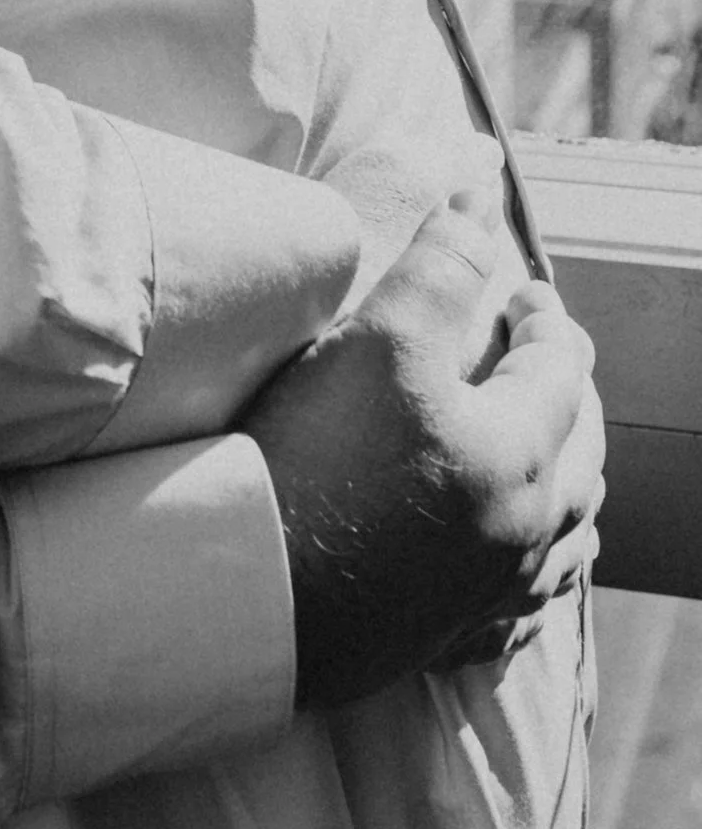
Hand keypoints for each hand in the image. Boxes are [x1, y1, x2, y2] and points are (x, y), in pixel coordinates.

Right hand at [240, 198, 603, 711]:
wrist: (248, 587)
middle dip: (567, 395)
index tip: (523, 290)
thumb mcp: (381, 335)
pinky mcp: (447, 635)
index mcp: (521, 455)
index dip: (546, 317)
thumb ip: (443, 263)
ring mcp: (490, 594)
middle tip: (538, 353)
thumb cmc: (315, 456)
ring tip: (545, 449)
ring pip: (565, 537)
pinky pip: (523, 608)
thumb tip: (481, 193)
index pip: (563, 369)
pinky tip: (514, 558)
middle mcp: (524, 532)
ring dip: (566, 480)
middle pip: (580, 455)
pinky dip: (532, 566)